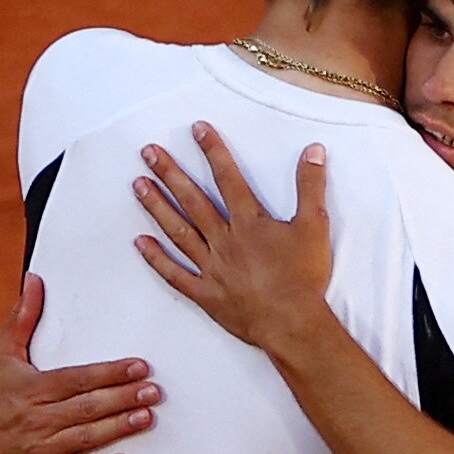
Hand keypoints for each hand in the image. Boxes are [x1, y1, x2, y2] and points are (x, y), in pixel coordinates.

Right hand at [0, 273, 160, 453]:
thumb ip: (22, 318)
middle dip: (123, 398)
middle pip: (87, 407)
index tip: (139, 366)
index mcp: (31, 389)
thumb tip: (35, 279)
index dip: (109, 373)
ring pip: (86, 438)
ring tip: (147, 417)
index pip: (77, 379)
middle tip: (154, 391)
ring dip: (119, 428)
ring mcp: (40, 451)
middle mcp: (37, 419)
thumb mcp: (0, 354)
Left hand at [132, 121, 332, 350]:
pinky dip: (157, 259)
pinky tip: (140, 242)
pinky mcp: (206, 294)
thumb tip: (312, 150)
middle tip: (147, 152)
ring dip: (157, 207)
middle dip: (170, 173)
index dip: (213, 151)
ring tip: (138, 185)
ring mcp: (212, 268)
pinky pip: (176, 274)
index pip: (227, 178)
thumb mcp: (315, 226)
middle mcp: (224, 240)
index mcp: (249, 222)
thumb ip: (311, 187)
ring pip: (178, 232)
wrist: (292, 323)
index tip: (196, 129)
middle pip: (192, 201)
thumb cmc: (304, 277)